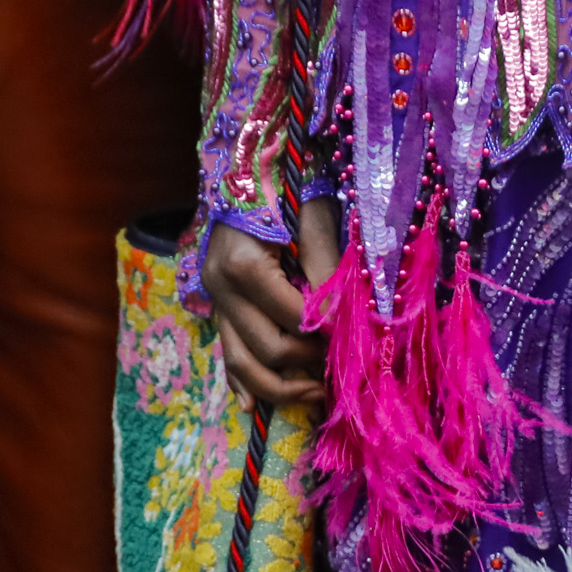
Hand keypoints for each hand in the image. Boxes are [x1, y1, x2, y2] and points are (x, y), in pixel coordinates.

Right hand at [202, 199, 341, 409]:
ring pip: (240, 363)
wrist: (245, 165)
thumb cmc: (284, 185)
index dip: (328, 333)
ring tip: (315, 394)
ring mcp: (214, 299)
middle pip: (267, 349)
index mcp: (244, 265)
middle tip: (340, 366)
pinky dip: (241, 383)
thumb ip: (327, 268)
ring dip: (278, 388)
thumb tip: (347, 317)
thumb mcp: (312, 219)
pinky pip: (226, 353)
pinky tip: (256, 407)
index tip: (357, 339)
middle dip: (308, 363)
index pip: (294, 317)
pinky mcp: (216, 305)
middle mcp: (221, 288)